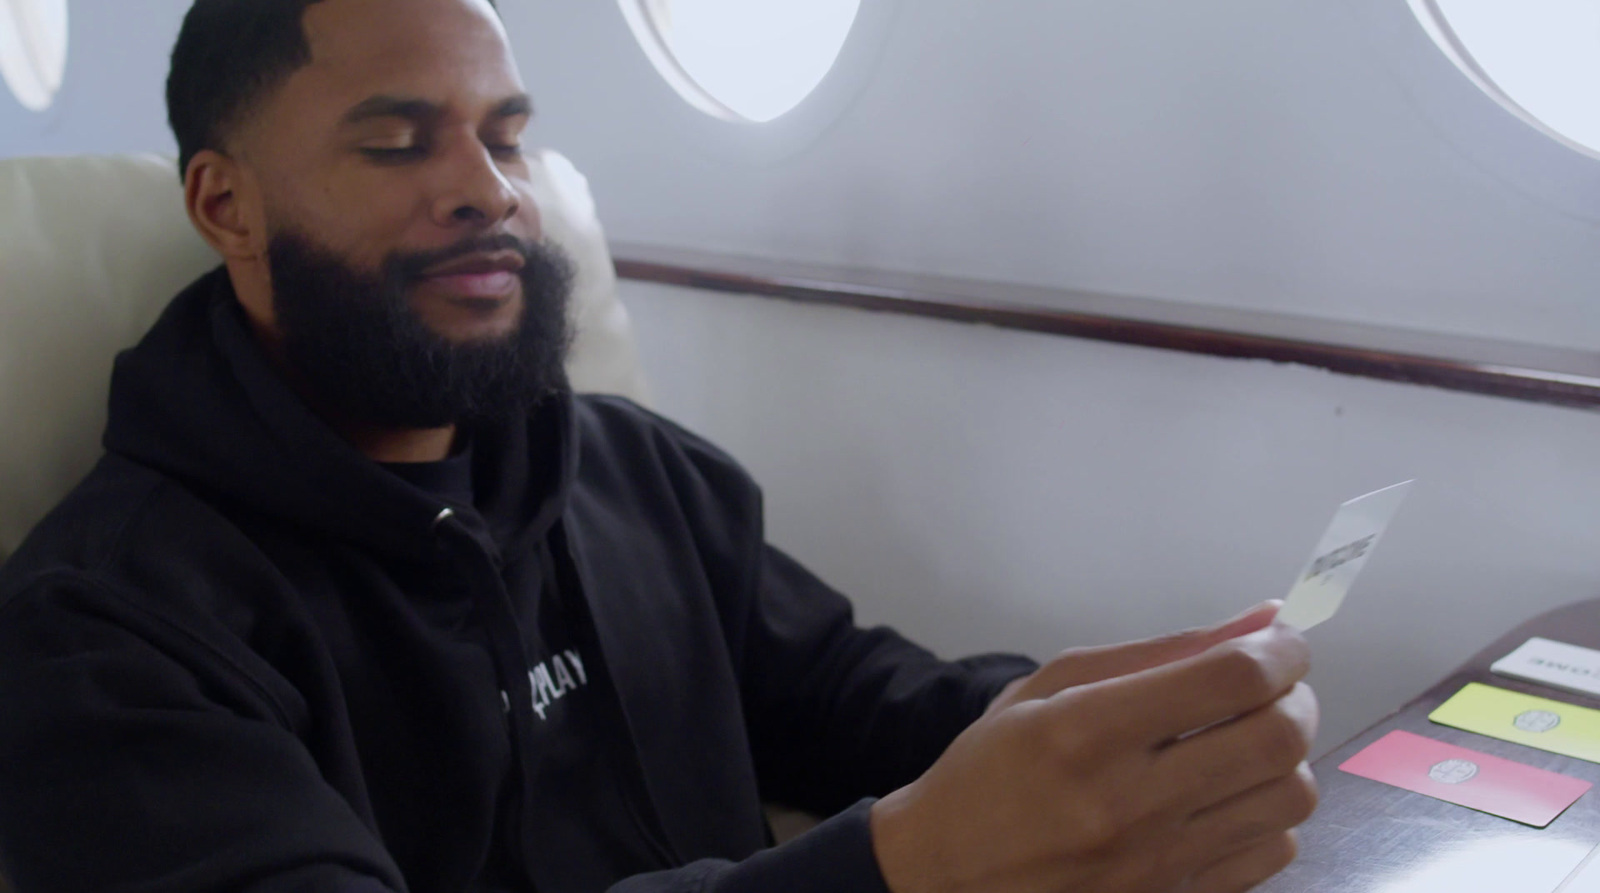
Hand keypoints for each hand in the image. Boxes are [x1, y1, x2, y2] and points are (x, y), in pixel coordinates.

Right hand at [871, 605, 1317, 892]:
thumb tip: (1261, 618)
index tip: (1280, 642)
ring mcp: (1156, 863)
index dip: (1279, 650)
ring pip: (1289, 799)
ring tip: (1247, 742)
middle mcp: (1128, 802)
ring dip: (1287, 758)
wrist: (945, 877)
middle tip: (1271, 688)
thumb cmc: (990, 771)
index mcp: (1087, 731)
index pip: (1231, 678)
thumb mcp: (1052, 688)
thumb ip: (1160, 652)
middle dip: (1295, 698)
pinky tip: (1227, 797)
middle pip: (1277, 739)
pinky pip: (1273, 851)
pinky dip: (1268, 814)